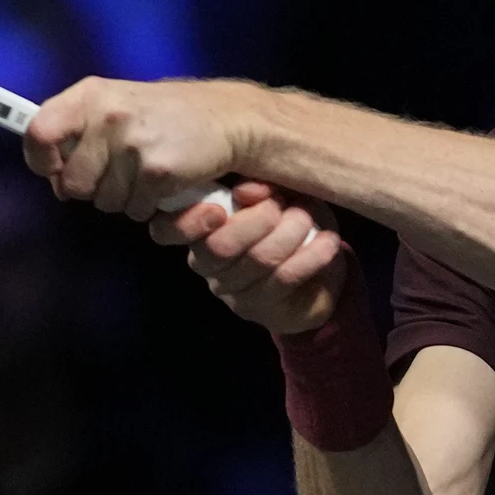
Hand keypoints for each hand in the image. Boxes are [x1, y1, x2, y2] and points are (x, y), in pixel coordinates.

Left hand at [24, 77, 263, 221]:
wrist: (228, 120)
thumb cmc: (167, 117)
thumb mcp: (116, 106)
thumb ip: (79, 131)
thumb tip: (50, 171)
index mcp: (91, 95)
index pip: (39, 132)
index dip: (40, 160)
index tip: (52, 170)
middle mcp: (108, 116)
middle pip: (72, 183)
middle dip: (94, 188)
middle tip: (121, 170)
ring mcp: (132, 144)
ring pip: (104, 203)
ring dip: (125, 198)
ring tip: (147, 171)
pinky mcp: (157, 171)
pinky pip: (137, 210)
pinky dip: (152, 205)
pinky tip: (167, 181)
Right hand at [150, 181, 347, 334]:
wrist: (318, 264)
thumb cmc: (289, 216)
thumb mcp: (277, 192)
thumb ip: (259, 186)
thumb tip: (245, 192)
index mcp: (199, 227)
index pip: (166, 230)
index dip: (186, 221)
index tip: (218, 208)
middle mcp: (206, 262)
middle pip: (219, 246)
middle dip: (259, 220)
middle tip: (283, 206)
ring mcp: (231, 289)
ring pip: (258, 260)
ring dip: (291, 233)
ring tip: (309, 219)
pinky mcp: (260, 308)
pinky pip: (285, 279)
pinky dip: (311, 255)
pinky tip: (328, 242)